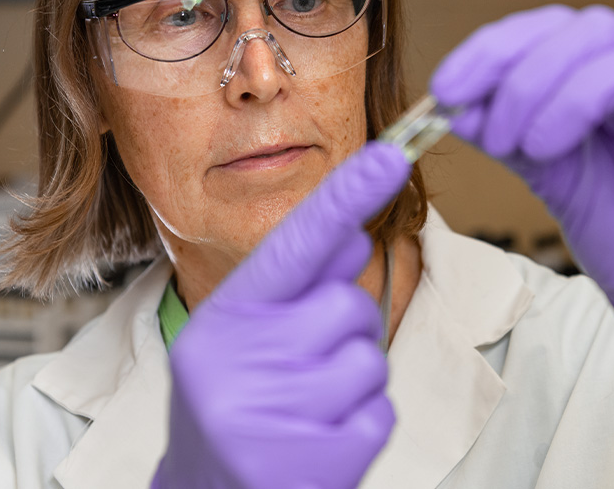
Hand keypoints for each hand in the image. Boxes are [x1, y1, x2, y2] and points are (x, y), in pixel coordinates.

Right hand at [152, 142, 411, 488]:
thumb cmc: (234, 404)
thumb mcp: (244, 335)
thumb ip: (296, 283)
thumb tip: (352, 232)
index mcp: (223, 318)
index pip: (293, 243)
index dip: (345, 196)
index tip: (390, 155)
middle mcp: (238, 362)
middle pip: (347, 304)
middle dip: (341, 330)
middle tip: (301, 367)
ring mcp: (274, 416)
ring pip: (369, 358)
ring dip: (353, 380)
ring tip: (307, 407)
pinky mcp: (314, 462)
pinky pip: (380, 412)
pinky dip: (362, 424)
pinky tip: (319, 441)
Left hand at [432, 5, 613, 377]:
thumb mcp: (549, 178)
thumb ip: (507, 135)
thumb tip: (451, 101)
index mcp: (597, 78)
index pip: (546, 32)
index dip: (494, 49)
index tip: (447, 89)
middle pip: (587, 31)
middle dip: (527, 76)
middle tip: (499, 136)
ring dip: (575, 91)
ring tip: (538, 147)